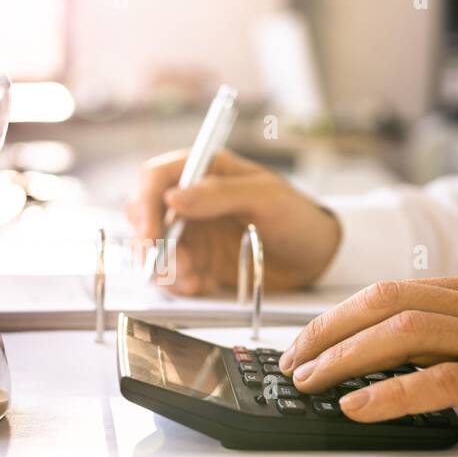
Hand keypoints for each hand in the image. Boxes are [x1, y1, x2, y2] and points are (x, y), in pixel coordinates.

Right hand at [126, 149, 341, 295]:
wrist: (315, 256)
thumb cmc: (296, 216)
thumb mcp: (265, 198)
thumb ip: (219, 194)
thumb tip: (172, 197)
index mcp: (203, 171)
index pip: (154, 178)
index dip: (145, 205)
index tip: (152, 235)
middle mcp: (189, 200)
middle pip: (142, 214)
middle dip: (150, 243)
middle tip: (174, 265)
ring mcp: (190, 232)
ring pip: (151, 248)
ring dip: (164, 267)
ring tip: (194, 278)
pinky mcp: (196, 260)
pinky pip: (170, 273)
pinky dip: (179, 283)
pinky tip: (203, 284)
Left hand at [279, 271, 457, 456]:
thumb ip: (450, 329)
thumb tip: (380, 348)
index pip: (390, 291)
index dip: (338, 317)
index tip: (306, 342)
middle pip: (386, 304)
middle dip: (328, 332)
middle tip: (294, 361)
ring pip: (405, 334)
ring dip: (346, 358)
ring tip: (312, 382)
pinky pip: (438, 381)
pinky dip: (390, 392)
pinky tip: (358, 404)